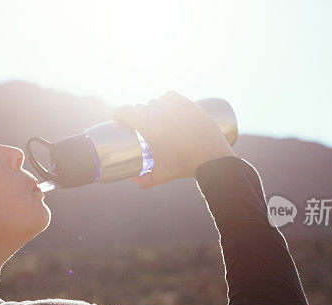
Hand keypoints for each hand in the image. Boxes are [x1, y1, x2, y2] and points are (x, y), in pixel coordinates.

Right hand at [113, 90, 235, 188]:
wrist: (212, 158)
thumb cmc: (184, 167)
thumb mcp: (160, 176)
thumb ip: (143, 181)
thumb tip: (130, 178)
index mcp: (149, 127)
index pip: (125, 111)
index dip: (118, 113)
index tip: (119, 119)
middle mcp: (160, 113)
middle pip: (140, 107)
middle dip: (136, 116)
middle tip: (140, 127)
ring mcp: (175, 107)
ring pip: (155, 102)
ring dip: (151, 109)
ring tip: (154, 118)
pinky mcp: (188, 104)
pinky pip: (170, 95)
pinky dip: (165, 100)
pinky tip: (165, 105)